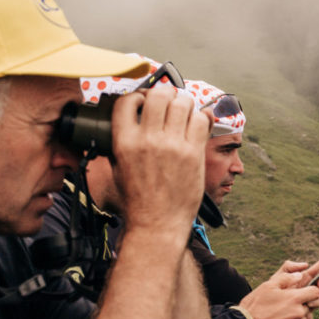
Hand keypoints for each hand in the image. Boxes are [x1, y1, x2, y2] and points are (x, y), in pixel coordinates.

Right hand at [109, 86, 208, 234]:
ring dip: (184, 103)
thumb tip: (128, 119)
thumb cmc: (137, 200)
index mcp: (124, 142)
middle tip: (168, 102)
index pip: (127, 101)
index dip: (137, 96)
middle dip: (165, 94)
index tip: (144, 101)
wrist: (157, 224)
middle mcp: (147, 140)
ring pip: (182, 102)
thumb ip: (120, 141)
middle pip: (159, 95)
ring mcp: (172, 146)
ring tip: (183, 112)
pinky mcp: (193, 153)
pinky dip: (200, 117)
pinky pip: (201, 120)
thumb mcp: (117, 168)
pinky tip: (196, 123)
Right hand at [240, 263, 318, 318]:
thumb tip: (299, 275)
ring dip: (298, 315)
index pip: (317, 293)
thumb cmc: (255, 304)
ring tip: (282, 312)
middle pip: (311, 306)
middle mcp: (298, 313)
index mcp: (295, 299)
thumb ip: (286, 278)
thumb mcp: (268, 285)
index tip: (307, 290)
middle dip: (304, 303)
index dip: (314, 290)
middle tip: (291, 301)